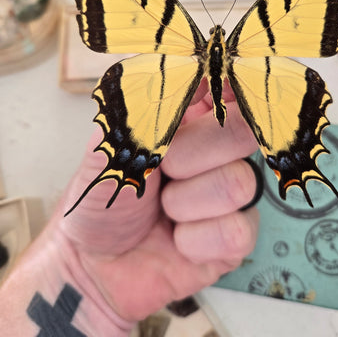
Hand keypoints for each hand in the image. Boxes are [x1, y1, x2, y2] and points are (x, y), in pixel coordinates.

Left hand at [58, 80, 259, 321]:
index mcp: (191, 119)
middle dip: (189, 156)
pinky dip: (194, 240)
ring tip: (162, 211)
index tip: (212, 94)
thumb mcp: (109, 148)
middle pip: (242, 131)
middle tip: (159, 171)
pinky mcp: (236, 236)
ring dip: (184, 204)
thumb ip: (144, 110)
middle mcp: (218, 152)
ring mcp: (232, 193)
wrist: (94, 264)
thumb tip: (184, 72)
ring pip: (238, 183)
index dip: (228, 85)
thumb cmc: (102, 200)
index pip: (229, 87)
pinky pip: (236, 231)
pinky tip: (177, 240)